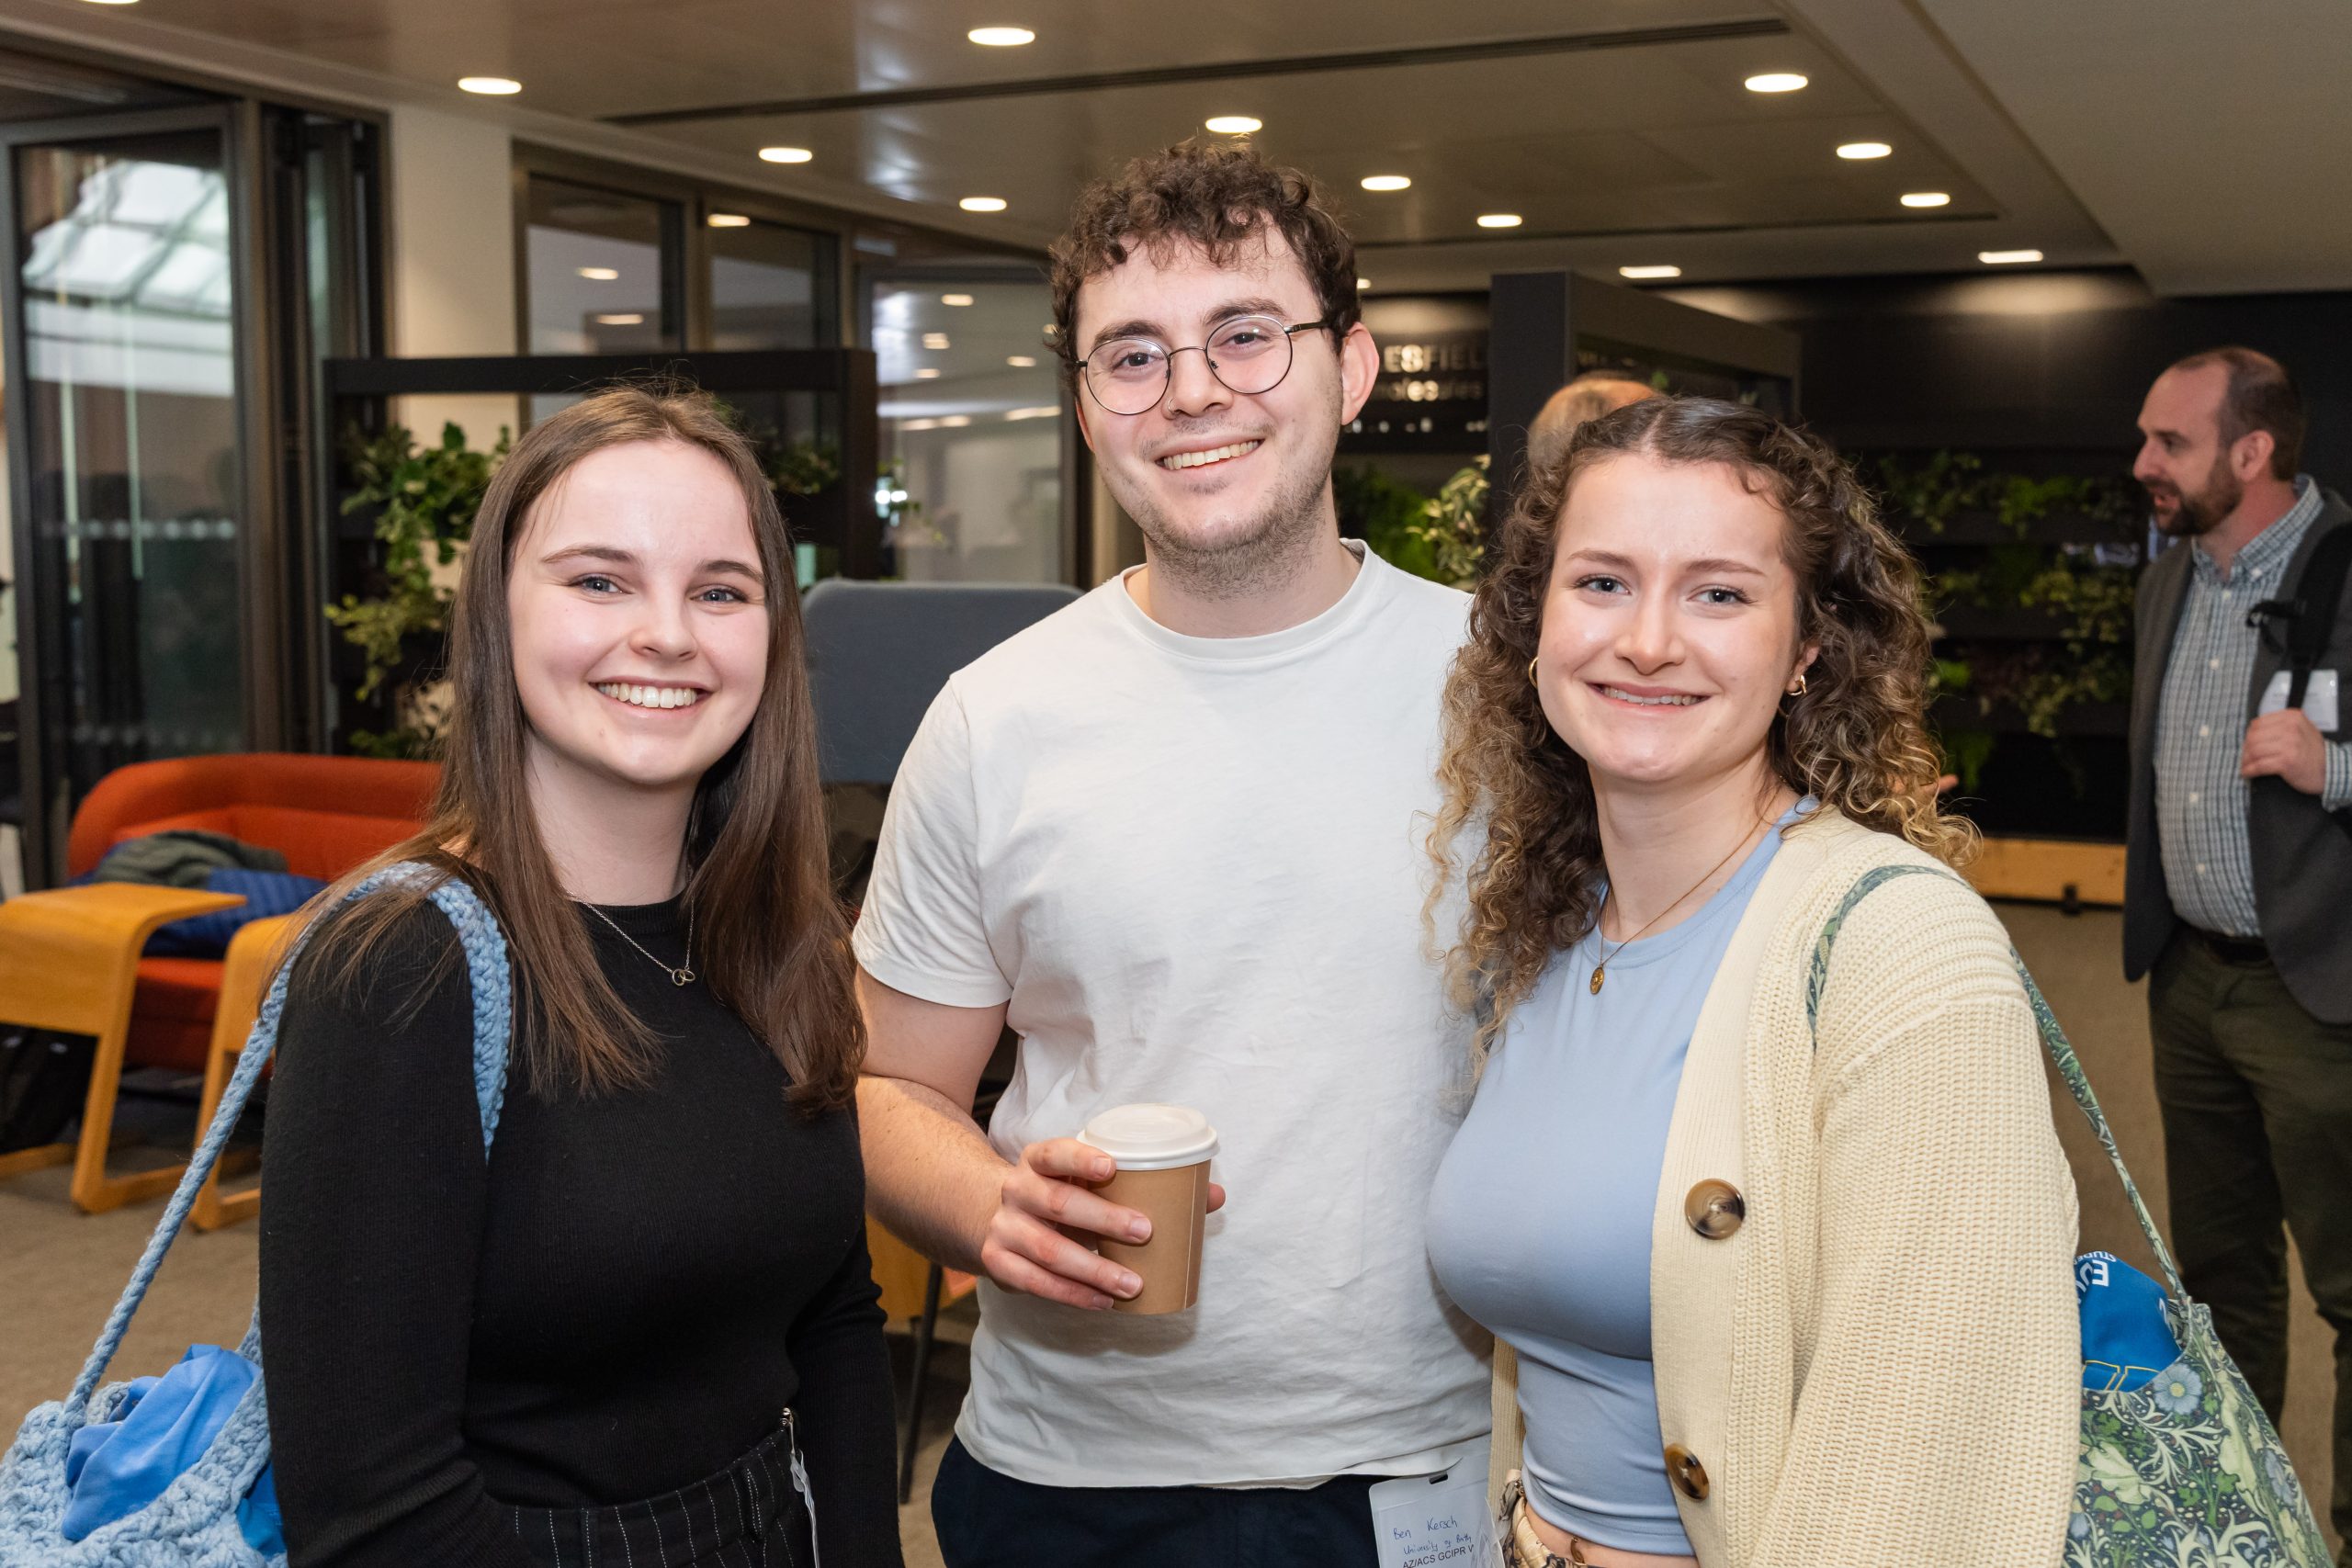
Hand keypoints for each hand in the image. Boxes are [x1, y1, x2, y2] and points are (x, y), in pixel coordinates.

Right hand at [979, 1138, 1226, 1309]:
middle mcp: (1017, 1190)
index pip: (1054, 1153)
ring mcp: (1005, 1228)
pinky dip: (1072, 1294)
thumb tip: (1213, 1195)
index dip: (1081, 1159)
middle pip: (1058, 1203)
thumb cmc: (1058, 1193)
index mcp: (1038, 1161)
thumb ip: (1143, 1183)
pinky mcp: (999, 1263)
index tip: (1113, 1167)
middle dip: (1103, 1218)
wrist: (990, 1214)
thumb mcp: (1086, 1180)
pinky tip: (1103, 1301)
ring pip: (1048, 1249)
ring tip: (1133, 1284)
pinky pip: (1036, 1283)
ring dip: (1093, 1269)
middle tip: (1145, 1230)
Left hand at [2241, 709, 2327, 793]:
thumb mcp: (2302, 729)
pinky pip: (2259, 765)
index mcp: (2292, 717)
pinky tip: (2247, 773)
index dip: (2249, 736)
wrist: (2330, 770)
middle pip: (2253, 737)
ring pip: (2254, 751)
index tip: (2248, 746)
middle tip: (2245, 759)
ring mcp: (2289, 744)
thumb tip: (2253, 729)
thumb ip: (2281, 725)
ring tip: (2245, 766)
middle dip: (2245, 750)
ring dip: (2246, 761)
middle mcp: (2290, 728)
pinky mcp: (2286, 761)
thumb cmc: (2312, 751)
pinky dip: (2249, 770)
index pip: (2257, 724)